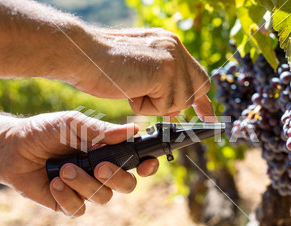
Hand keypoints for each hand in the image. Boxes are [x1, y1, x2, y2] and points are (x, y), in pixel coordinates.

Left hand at [0, 111, 158, 216]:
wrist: (11, 148)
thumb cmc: (44, 131)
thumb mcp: (72, 124)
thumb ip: (100, 130)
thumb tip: (132, 129)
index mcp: (107, 151)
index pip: (136, 162)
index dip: (147, 166)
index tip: (146, 164)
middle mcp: (101, 172)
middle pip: (127, 185)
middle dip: (116, 178)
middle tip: (98, 167)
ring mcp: (86, 189)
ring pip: (102, 197)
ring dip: (84, 183)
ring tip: (63, 169)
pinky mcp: (68, 203)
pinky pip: (79, 208)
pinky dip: (67, 196)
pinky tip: (53, 183)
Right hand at [65, 27, 215, 119]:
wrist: (81, 55)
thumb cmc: (101, 65)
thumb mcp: (139, 72)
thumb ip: (160, 83)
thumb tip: (176, 107)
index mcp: (169, 44)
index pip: (196, 75)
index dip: (201, 99)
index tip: (208, 116)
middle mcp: (175, 47)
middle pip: (195, 90)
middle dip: (175, 103)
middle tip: (147, 97)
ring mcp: (173, 58)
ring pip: (178, 102)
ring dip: (153, 105)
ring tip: (130, 86)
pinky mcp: (166, 71)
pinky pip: (164, 105)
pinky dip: (144, 106)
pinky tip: (130, 89)